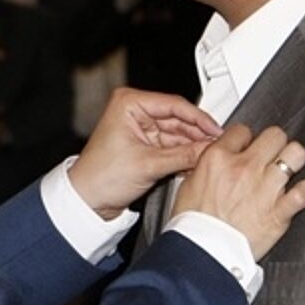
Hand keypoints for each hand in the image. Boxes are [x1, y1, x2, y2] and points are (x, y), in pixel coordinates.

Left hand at [68, 88, 222, 218]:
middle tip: (218, 145)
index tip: (216, 129)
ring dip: (193, 145)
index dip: (199, 118)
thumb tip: (209, 149)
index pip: (174, 104)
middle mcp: (135, 111)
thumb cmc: (100, 178)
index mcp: (129, 103)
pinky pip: (172, 145)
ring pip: (178, 133)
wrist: (87, 201)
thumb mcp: (148, 165)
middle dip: (198, 133)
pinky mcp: (145, 144)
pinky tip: (197, 159)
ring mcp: (141, 128)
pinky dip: (185, 153)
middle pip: (178, 118)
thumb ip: (184, 155)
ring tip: (210, 154)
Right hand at [173, 124, 304, 259]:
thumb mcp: (187, 185)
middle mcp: (244, 169)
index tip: (247, 147)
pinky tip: (299, 193)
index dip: (246, 139)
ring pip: (296, 154)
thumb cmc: (191, 225)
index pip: (242, 131)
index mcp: (218, 159)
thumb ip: (207, 167)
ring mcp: (265, 189)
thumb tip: (217, 160)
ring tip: (288, 168)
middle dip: (274, 143)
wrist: (201, 253)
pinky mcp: (279, 212)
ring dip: (293, 161)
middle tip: (270, 154)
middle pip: (274, 135)